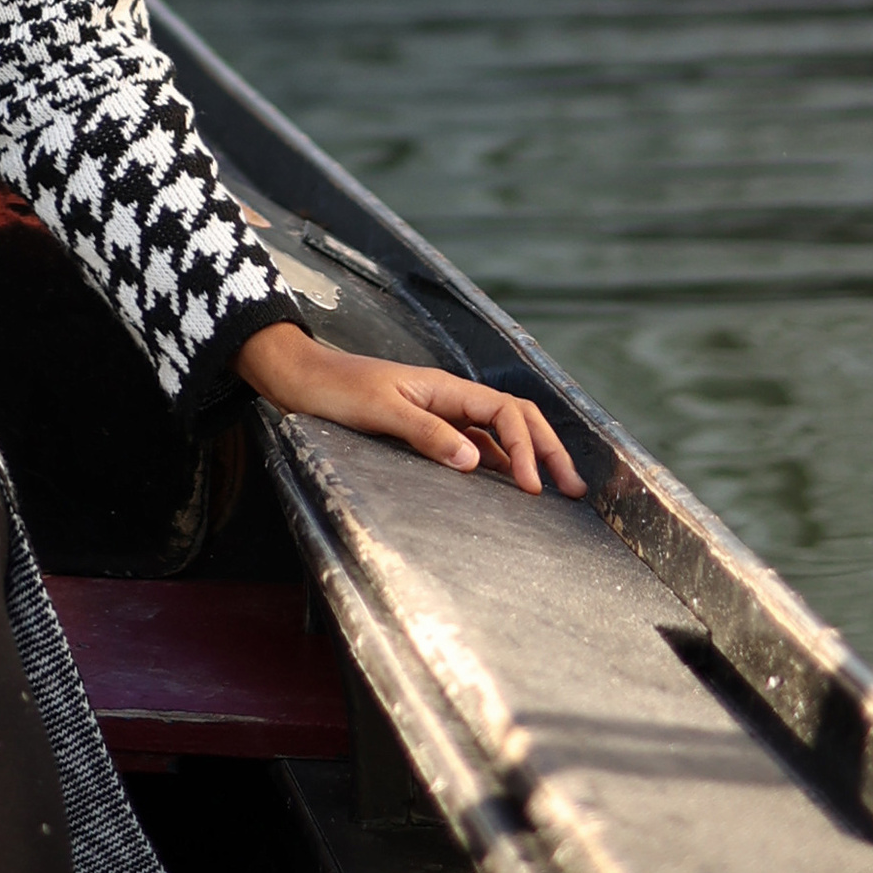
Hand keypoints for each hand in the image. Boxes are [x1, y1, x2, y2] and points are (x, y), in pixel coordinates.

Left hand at [235, 320, 585, 497]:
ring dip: (527, 458)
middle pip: (515, 418)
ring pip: (498, 433)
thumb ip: (427, 433)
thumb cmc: (334, 390)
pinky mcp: (426, 431)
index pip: (505, 412)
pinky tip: (504, 488)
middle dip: (548, 450)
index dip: (528, 449)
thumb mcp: (380, 411)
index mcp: (445, 387)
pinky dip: (498, 464)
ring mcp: (439, 414)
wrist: (298, 380)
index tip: (533, 489)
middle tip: (574, 489)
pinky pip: (475, 446)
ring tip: (552, 492)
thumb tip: (477, 461)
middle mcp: (449, 398)